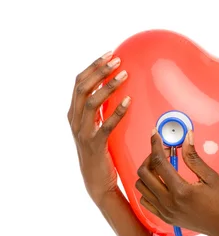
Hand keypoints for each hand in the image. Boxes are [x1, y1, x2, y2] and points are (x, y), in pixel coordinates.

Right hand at [67, 51, 130, 204]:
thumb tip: (112, 87)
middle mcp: (75, 121)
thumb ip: (100, 109)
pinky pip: (105, 125)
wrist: (97, 182)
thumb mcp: (96, 126)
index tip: (109, 54)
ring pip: (91, 102)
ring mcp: (83, 133)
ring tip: (124, 75)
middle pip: (82, 88)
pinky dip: (116, 111)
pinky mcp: (95, 145)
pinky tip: (128, 101)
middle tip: (117, 60)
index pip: (79, 83)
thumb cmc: (101, 151)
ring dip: (108, 86)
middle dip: (100, 71)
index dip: (93, 66)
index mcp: (74, 113)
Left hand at [135, 129, 218, 235]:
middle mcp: (168, 203)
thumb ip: (194, 158)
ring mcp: (165, 212)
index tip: (155, 134)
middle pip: (144, 174)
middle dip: (150, 158)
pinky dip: (148, 189)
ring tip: (163, 167)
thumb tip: (186, 138)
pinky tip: (162, 183)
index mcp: (181, 191)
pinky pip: (146, 201)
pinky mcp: (166, 218)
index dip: (155, 145)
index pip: (159, 163)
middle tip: (164, 152)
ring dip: (148, 174)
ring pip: (141, 188)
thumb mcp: (212, 177)